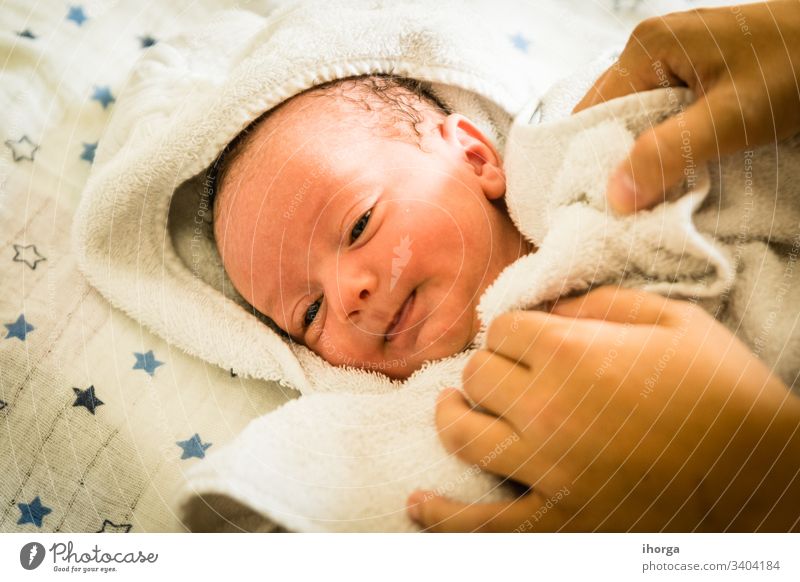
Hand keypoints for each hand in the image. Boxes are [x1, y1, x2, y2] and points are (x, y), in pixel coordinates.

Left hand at [407, 287, 799, 531]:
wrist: (768, 478)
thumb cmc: (725, 392)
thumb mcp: (673, 321)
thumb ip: (598, 303)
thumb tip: (546, 307)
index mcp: (573, 353)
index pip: (502, 329)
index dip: (514, 331)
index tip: (528, 339)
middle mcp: (546, 410)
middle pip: (477, 375)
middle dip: (490, 368)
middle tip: (508, 372)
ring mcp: (546, 472)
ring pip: (463, 434)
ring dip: (455, 416)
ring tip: (455, 408)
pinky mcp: (556, 524)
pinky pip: (481, 525)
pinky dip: (443, 515)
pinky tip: (418, 502)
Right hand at [573, 1, 799, 213]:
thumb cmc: (796, 67)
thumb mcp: (730, 117)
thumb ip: (670, 153)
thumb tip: (614, 197)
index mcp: (648, 47)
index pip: (594, 112)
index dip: (593, 160)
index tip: (599, 205)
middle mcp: (652, 48)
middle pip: (611, 116)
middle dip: (616, 161)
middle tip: (624, 207)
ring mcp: (673, 59)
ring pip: (636, 119)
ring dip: (642, 156)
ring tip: (647, 194)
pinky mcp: (694, 73)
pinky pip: (661, 115)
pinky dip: (663, 145)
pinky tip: (673, 169)